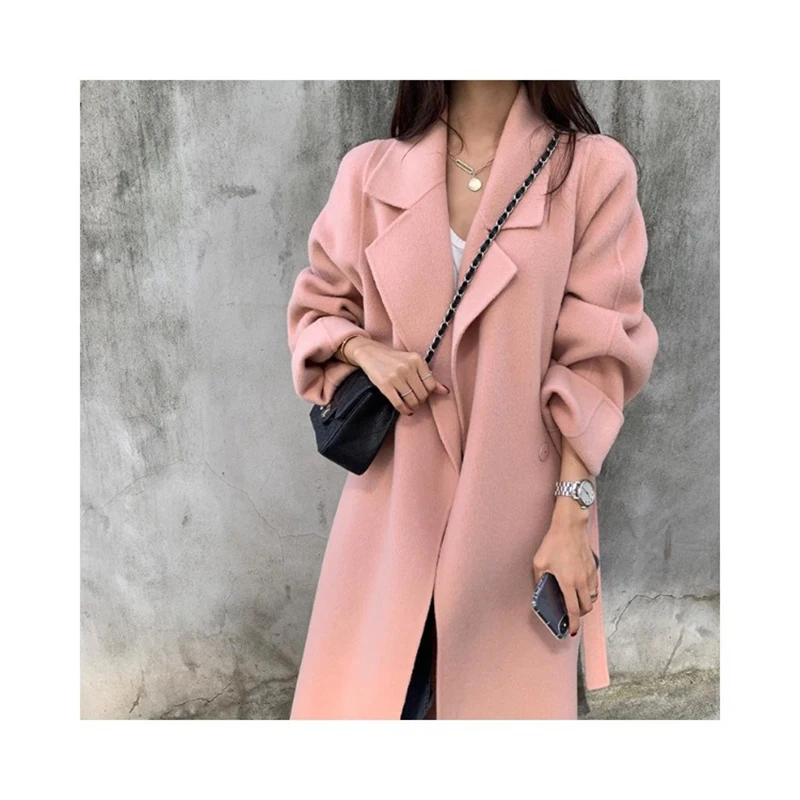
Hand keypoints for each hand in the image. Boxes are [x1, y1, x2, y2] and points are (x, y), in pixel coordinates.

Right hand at [344, 336, 449, 414]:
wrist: (370, 353)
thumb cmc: (394, 359)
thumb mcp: (412, 362)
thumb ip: (428, 376)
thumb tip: (445, 391)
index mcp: (417, 359)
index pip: (431, 384)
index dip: (428, 393)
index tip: (423, 394)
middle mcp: (408, 367)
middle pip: (422, 394)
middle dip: (420, 401)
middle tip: (416, 401)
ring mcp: (396, 376)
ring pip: (412, 400)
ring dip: (413, 407)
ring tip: (411, 406)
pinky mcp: (385, 385)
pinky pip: (399, 403)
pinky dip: (404, 410)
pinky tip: (405, 410)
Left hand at [532, 500, 598, 636]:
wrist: (570, 527)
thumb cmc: (554, 543)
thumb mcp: (539, 562)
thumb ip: (539, 579)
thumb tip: (539, 590)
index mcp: (568, 582)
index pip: (573, 610)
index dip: (573, 624)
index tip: (571, 631)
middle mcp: (582, 581)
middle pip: (586, 607)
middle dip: (579, 614)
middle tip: (570, 613)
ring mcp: (590, 575)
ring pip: (592, 597)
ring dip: (585, 603)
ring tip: (575, 600)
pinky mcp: (594, 568)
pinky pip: (594, 586)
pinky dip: (589, 592)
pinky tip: (580, 587)